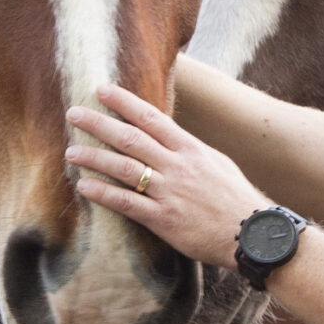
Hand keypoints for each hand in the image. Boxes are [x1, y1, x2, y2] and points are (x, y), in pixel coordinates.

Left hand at [67, 84, 270, 268]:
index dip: (124, 102)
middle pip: (131, 138)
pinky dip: (103, 193)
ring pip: (123, 168)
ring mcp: (169, 192)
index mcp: (191, 149)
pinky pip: (126, 203)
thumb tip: (168, 138)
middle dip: (99, 123)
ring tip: (71, 151)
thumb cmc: (235, 198)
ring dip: (94, 157)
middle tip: (74, 113)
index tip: (101, 90)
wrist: (252, 234)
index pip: (152, 118)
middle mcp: (177, 166)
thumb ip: (188, 150)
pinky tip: (84, 186)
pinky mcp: (164, 219)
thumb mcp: (216, 163)